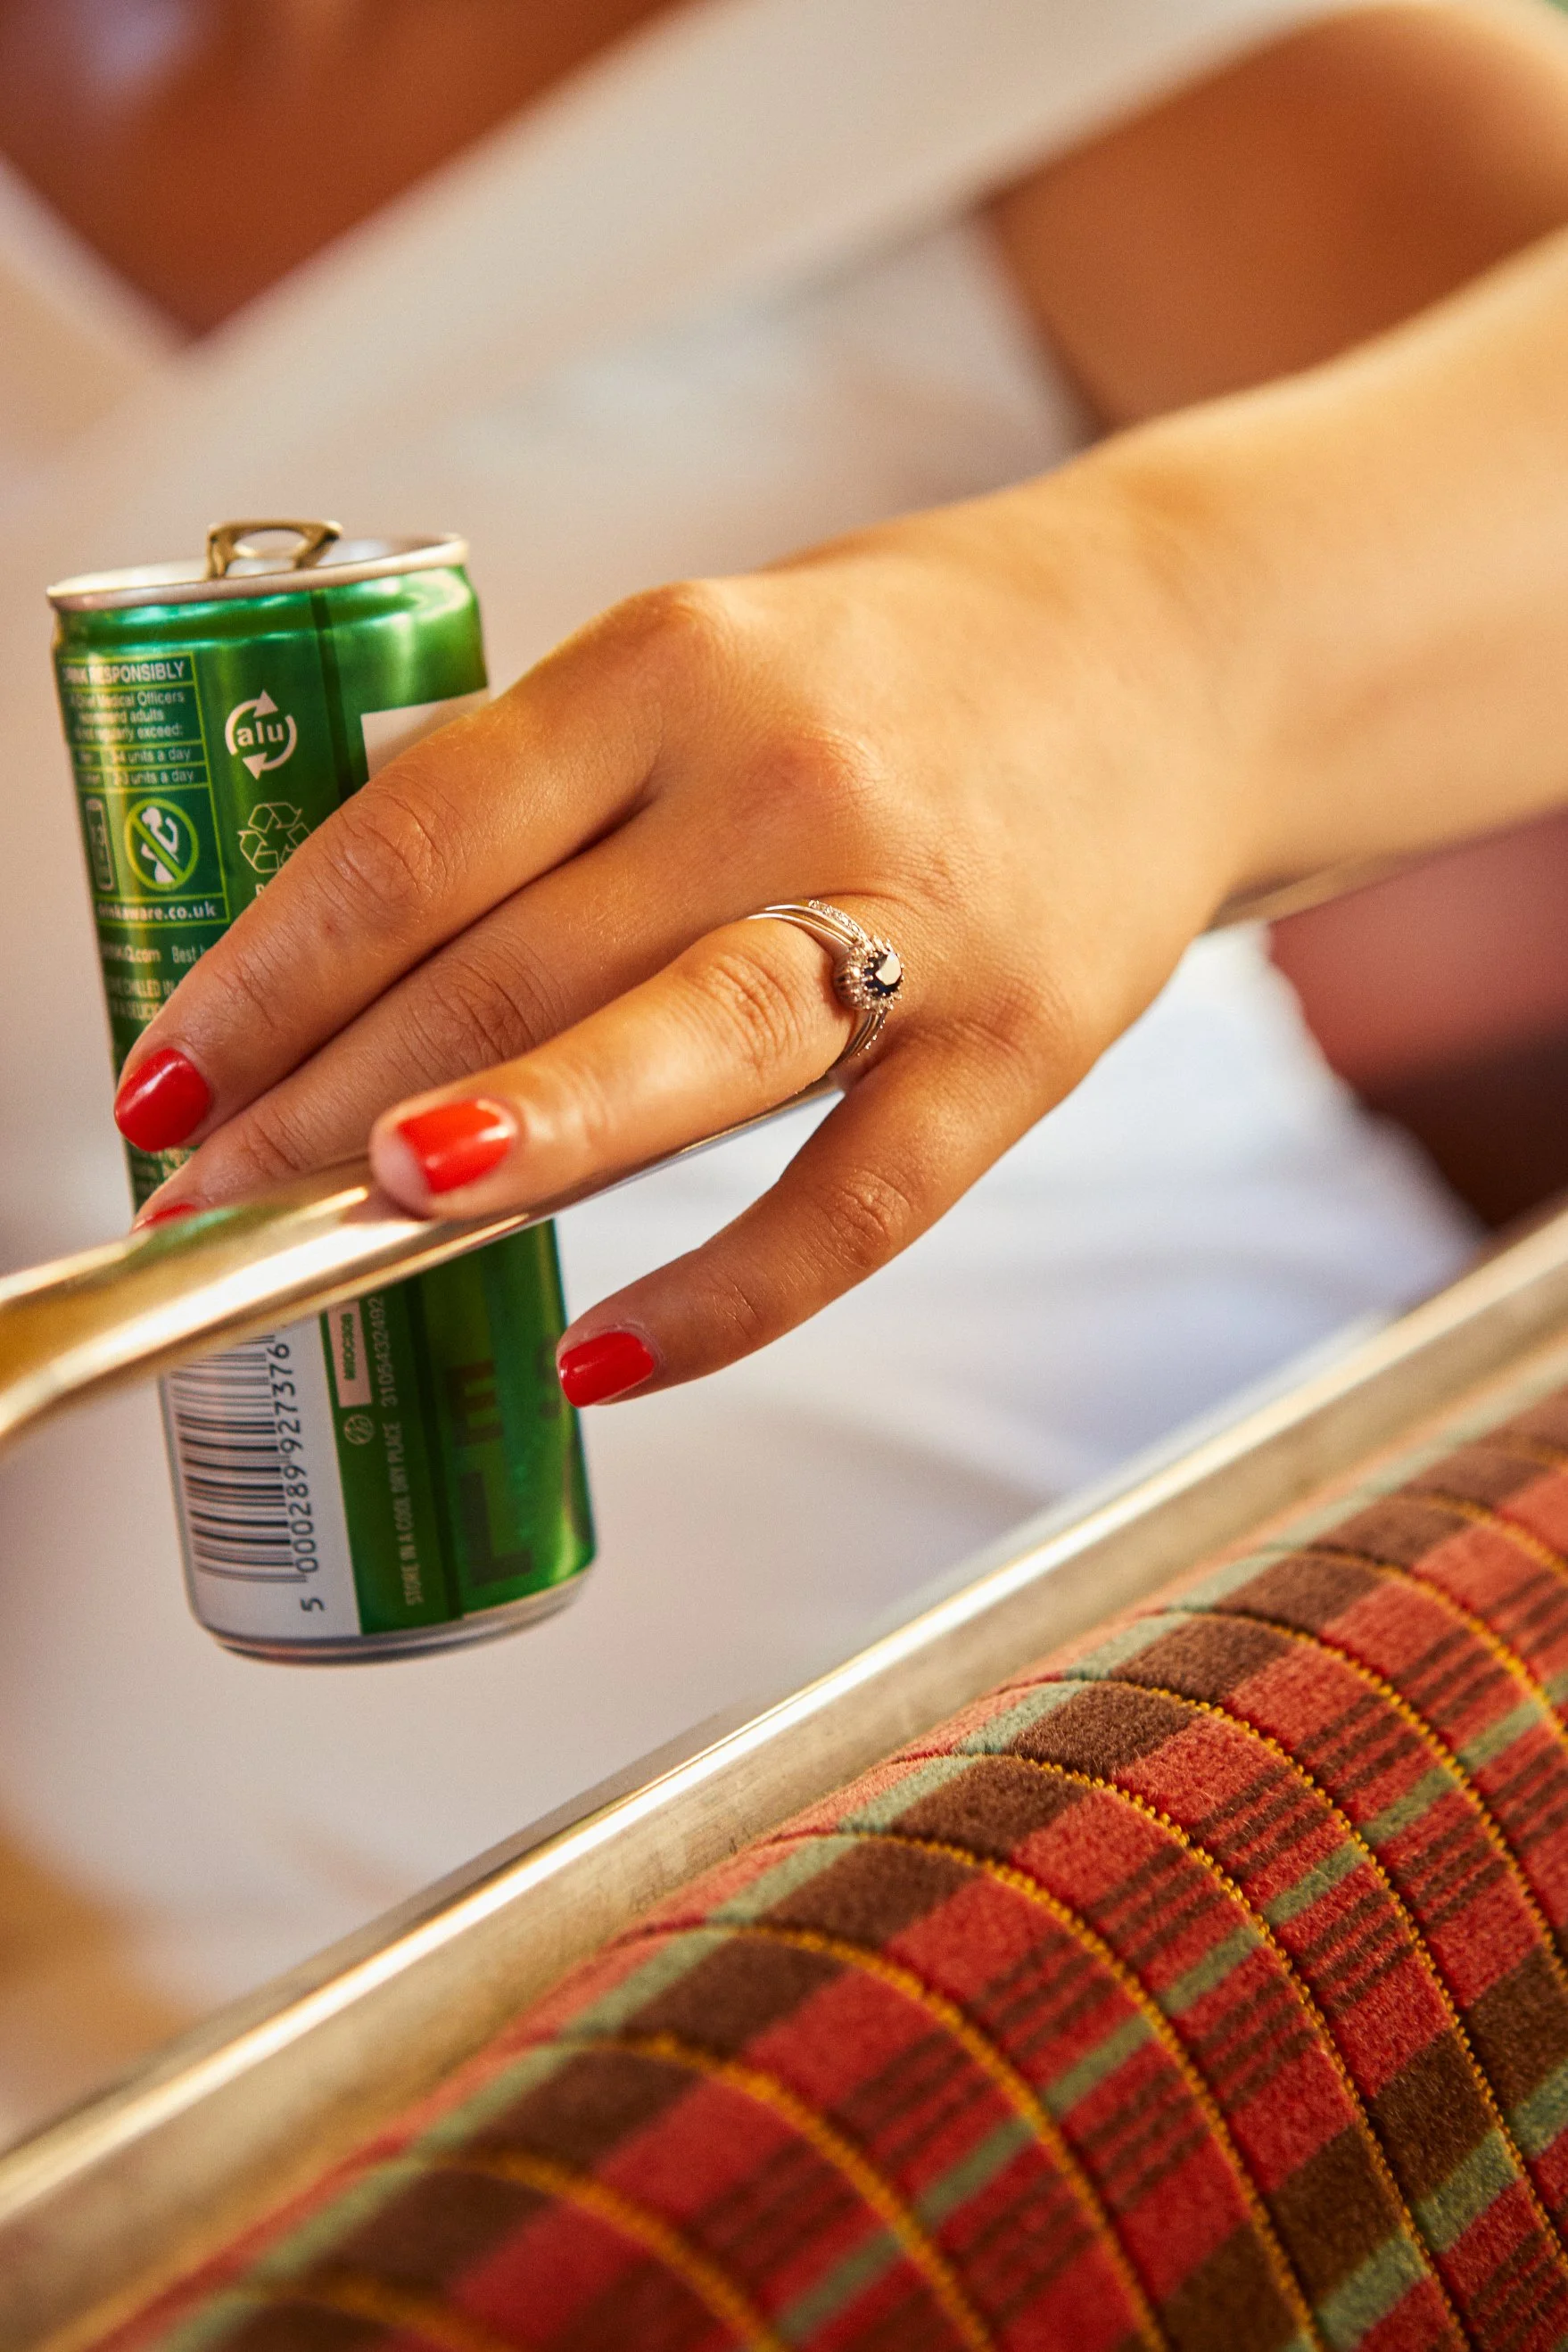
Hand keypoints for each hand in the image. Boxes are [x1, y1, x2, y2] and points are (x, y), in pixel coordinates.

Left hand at [120, 459, 1262, 1400]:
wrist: (1178, 659)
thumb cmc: (898, 676)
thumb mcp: (705, 662)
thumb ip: (549, 798)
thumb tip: (348, 982)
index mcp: (671, 664)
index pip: (422, 831)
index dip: (271, 966)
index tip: (162, 1075)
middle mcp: (784, 774)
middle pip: (520, 953)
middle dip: (331, 1094)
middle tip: (207, 1199)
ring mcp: (915, 914)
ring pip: (686, 1046)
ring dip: (513, 1139)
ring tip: (370, 1218)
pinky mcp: (1019, 1045)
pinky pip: (856, 1198)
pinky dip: (728, 1293)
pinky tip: (605, 1356)